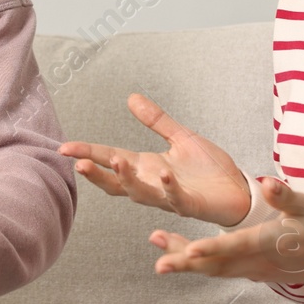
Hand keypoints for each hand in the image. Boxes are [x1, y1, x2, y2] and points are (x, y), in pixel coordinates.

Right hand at [59, 92, 251, 225]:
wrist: (239, 192)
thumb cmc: (210, 170)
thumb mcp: (181, 138)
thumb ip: (156, 121)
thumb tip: (131, 97)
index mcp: (147, 167)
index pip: (110, 159)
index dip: (88, 153)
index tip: (64, 147)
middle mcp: (152, 184)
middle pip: (116, 183)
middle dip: (97, 174)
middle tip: (79, 163)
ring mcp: (169, 197)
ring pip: (140, 193)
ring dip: (127, 180)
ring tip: (116, 161)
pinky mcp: (191, 205)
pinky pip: (176, 199)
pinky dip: (169, 188)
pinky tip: (164, 173)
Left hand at [149, 177, 303, 288]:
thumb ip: (287, 197)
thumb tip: (268, 183)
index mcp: (272, 242)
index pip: (238, 246)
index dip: (214, 248)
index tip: (190, 250)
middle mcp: (258, 261)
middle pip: (217, 266)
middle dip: (187, 264)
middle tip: (159, 263)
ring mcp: (253, 270)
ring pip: (214, 271)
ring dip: (185, 264)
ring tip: (157, 252)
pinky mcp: (250, 272)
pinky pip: (219, 271)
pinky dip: (197, 265)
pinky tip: (176, 254)